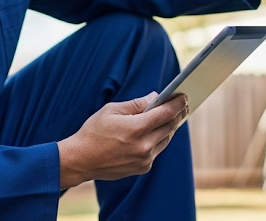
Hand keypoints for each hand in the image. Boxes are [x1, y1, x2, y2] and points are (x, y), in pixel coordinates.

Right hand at [56, 92, 188, 188]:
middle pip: (169, 126)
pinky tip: (154, 132)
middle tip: (182, 104)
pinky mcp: (143, 168)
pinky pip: (156, 151)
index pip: (165, 113)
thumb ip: (136, 104)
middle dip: (176, 114)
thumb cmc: (94, 132)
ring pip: (165, 139)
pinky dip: (157, 140)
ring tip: (171, 116)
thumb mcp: (111, 111)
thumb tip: (155, 97)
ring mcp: (145, 159)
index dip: (177, 103)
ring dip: (169, 127)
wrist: (81, 160)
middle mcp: (144, 146)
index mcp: (136, 128)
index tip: (184, 96)